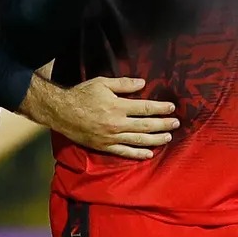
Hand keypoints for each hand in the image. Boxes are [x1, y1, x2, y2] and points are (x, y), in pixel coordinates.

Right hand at [20, 75, 179, 159]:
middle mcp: (117, 124)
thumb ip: (123, 84)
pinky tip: (149, 154)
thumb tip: (142, 83)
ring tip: (168, 138)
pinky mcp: (104, 147)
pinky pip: (124, 152)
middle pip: (146, 126)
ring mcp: (111, 137)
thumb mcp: (102, 83)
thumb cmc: (81, 94)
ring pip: (138, 140)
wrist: (61, 112)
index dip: (160, 108)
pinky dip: (138, 154)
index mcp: (117, 106)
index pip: (145, 108)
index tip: (172, 107)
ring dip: (156, 139)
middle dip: (163, 124)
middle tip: (176, 124)